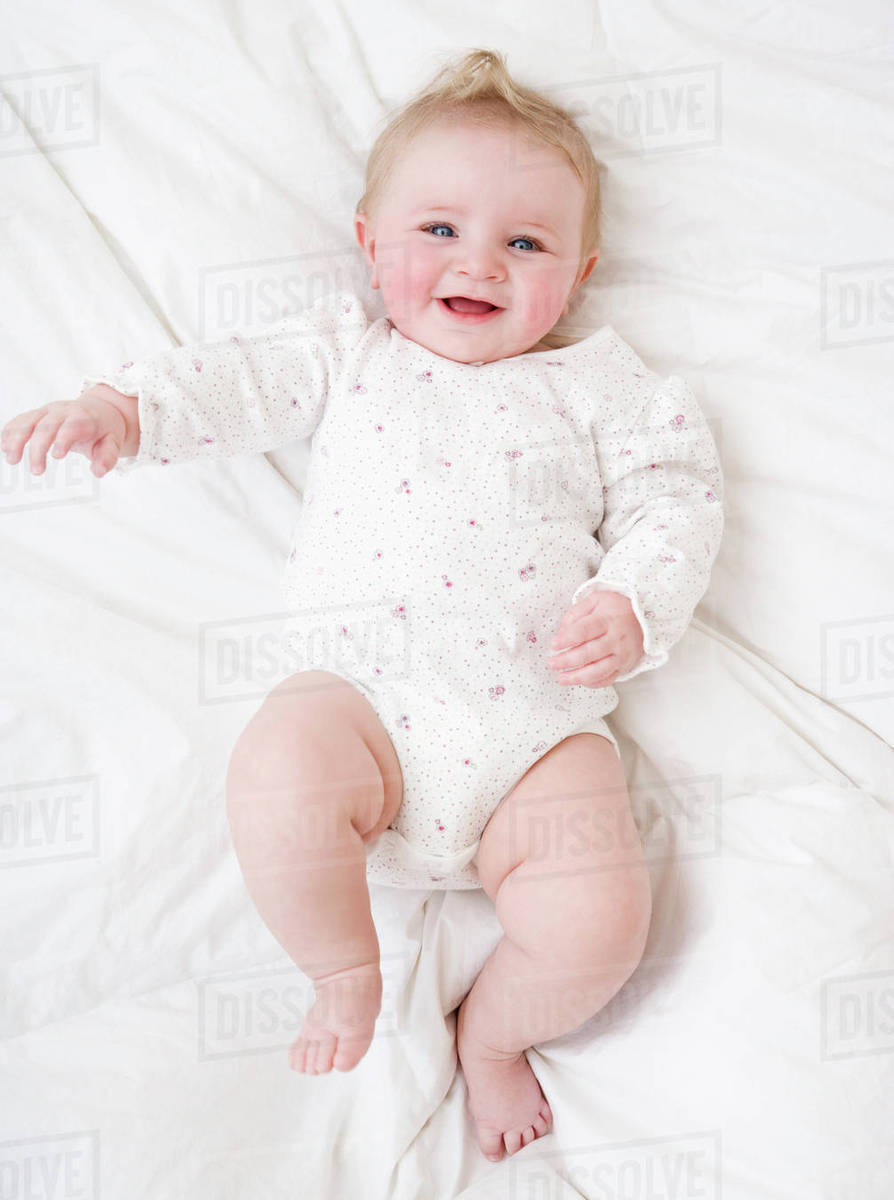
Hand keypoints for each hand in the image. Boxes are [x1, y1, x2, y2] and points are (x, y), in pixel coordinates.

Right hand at [1, 386, 132, 478]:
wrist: (100, 410)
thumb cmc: (105, 430)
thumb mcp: (114, 443)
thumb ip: (108, 457)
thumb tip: (98, 472)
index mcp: (84, 417)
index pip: (72, 426)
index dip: (63, 439)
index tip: (56, 456)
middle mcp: (63, 411)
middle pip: (46, 426)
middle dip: (38, 448)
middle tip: (37, 471)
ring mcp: (48, 411)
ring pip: (28, 421)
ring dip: (17, 439)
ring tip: (11, 460)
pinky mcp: (38, 414)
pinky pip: (20, 420)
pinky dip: (10, 431)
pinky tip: (4, 447)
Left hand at [547, 588, 643, 686]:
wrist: (643, 617)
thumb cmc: (615, 607)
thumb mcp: (595, 600)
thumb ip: (575, 613)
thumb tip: (561, 633)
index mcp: (607, 620)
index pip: (584, 631)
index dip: (567, 639)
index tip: (553, 644)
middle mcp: (616, 639)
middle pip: (588, 653)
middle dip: (567, 660)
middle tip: (551, 663)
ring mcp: (622, 655)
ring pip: (598, 671)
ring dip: (577, 677)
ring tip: (561, 678)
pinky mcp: (625, 666)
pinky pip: (608, 679)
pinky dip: (593, 683)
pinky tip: (580, 681)